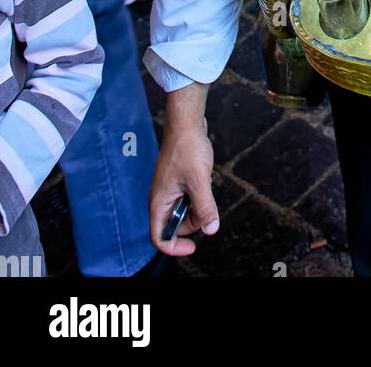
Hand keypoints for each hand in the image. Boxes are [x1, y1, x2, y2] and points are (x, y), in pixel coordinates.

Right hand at [149, 116, 217, 257]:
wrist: (187, 122)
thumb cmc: (187, 148)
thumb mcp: (199, 181)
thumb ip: (204, 208)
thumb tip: (211, 229)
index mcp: (159, 202)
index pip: (160, 238)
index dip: (175, 247)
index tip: (193, 247)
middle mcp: (162, 199)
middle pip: (176, 226)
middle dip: (193, 221)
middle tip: (205, 202)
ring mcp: (170, 190)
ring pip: (185, 212)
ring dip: (198, 205)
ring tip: (203, 184)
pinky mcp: (179, 182)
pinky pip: (190, 198)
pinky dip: (199, 194)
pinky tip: (203, 177)